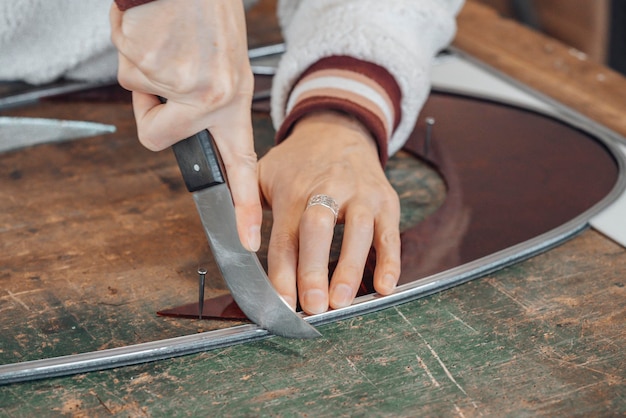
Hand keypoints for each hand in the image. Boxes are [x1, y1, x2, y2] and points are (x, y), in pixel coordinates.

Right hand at [110, 0, 260, 250]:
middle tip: (170, 69)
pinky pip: (124, 68)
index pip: (240, 165)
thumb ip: (206, 105)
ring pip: (137, 94)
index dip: (245, 207)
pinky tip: (154, 28)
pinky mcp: (148, 62)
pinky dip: (131, 47)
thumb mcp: (226, 65)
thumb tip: (172, 127)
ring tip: (169, 38)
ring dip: (144, 67)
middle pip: (154, 135)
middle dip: (149, 111)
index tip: (248, 241)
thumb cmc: (208, 16)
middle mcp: (209, 98)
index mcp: (232, 103)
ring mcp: (177, 83)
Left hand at [259, 111, 400, 313]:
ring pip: (359, 231)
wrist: (338, 130)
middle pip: (319, 230)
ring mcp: (361, 195)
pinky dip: (390, 260)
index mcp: (294, 191)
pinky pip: (389, 232)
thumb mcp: (263, 172)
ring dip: (352, 268)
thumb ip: (245, 204)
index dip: (283, 272)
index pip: (285, 237)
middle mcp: (328, 190)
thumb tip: (234, 242)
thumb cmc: (297, 164)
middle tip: (314, 305)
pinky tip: (385, 285)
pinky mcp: (386, 201)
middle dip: (315, 269)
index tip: (283, 303)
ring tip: (343, 300)